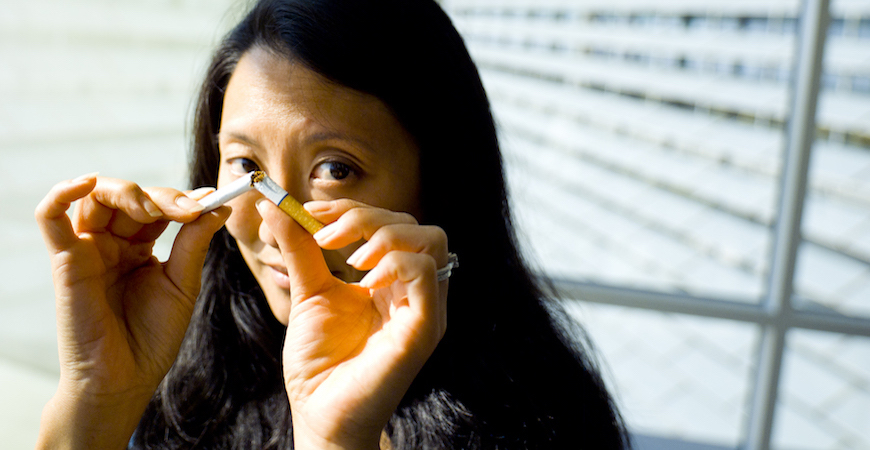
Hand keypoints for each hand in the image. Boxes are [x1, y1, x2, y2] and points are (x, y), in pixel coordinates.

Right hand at [34, 174, 229, 448]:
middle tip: (188, 209)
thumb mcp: (182, 283)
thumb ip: (193, 242)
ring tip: (155, 209)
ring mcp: (87, 250)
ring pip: (96, 198)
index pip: (157, 206)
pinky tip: (86, 182)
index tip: (212, 200)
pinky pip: (51, 218)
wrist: (125, 379)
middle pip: (129, 197)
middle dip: (161, 197)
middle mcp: (111, 244)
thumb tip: (218, 206)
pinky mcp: (65, 261)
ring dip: (127, 192)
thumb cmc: (153, 338)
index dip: (182, 199)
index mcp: (139, 248)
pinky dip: (62, 194)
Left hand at [256, 198, 448, 449]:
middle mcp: (416, 291)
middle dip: (367, 217)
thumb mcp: (308, 292)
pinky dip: (395, 263)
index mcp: (394, 281)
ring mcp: (424, 309)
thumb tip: (274, 204)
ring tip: (349, 257)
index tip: (312, 214)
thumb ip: (300, 248)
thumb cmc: (320, 363)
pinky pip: (427, 274)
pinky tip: (363, 280)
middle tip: (325, 236)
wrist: (320, 413)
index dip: (354, 210)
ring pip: (432, 240)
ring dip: (385, 235)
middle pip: (415, 224)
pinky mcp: (425, 328)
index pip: (392, 223)